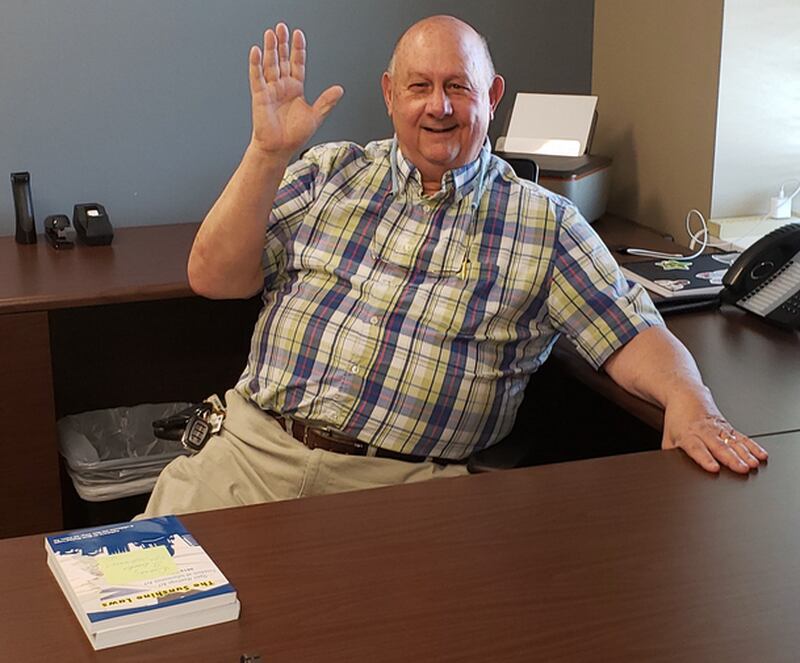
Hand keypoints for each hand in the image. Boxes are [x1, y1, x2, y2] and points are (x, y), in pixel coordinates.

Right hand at [248, 23, 343, 158]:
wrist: (279, 149)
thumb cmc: (294, 135)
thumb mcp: (315, 116)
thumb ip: (326, 101)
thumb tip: (339, 89)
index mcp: (295, 88)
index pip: (297, 63)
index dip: (298, 49)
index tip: (298, 34)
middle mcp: (282, 86)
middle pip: (281, 59)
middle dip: (282, 43)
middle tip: (282, 27)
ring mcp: (270, 90)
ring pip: (270, 65)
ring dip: (270, 49)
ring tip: (271, 34)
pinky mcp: (260, 96)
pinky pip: (257, 77)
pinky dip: (255, 64)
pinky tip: (256, 51)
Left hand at [662, 401, 767, 473]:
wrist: (686, 397)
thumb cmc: (677, 420)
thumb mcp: (668, 438)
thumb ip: (671, 454)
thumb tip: (672, 470)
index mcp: (688, 435)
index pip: (697, 448)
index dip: (705, 459)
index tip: (714, 468)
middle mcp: (705, 432)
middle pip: (719, 446)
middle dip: (731, 459)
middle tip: (741, 468)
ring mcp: (718, 429)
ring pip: (733, 442)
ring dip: (745, 454)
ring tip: (753, 464)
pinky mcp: (728, 427)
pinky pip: (742, 437)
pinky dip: (753, 446)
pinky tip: (761, 454)